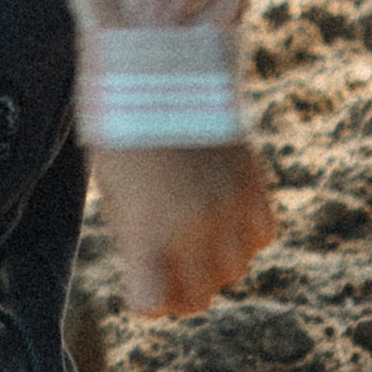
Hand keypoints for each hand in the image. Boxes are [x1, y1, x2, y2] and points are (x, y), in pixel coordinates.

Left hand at [89, 142, 275, 318]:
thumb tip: (151, 262)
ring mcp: (228, 208)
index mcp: (147, 231)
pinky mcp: (252, 184)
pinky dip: (245, 237)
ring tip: (195, 246)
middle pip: (198, 296)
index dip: (143, 302)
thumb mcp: (110, 184)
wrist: (159, 68)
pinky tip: (225, 222)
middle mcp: (192, 229)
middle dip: (179, 294)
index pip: (152, 302)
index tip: (138, 292)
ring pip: (234, 269)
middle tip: (168, 279)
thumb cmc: (119, 125)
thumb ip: (131, 229)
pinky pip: (262, 234)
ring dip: (213, 266)